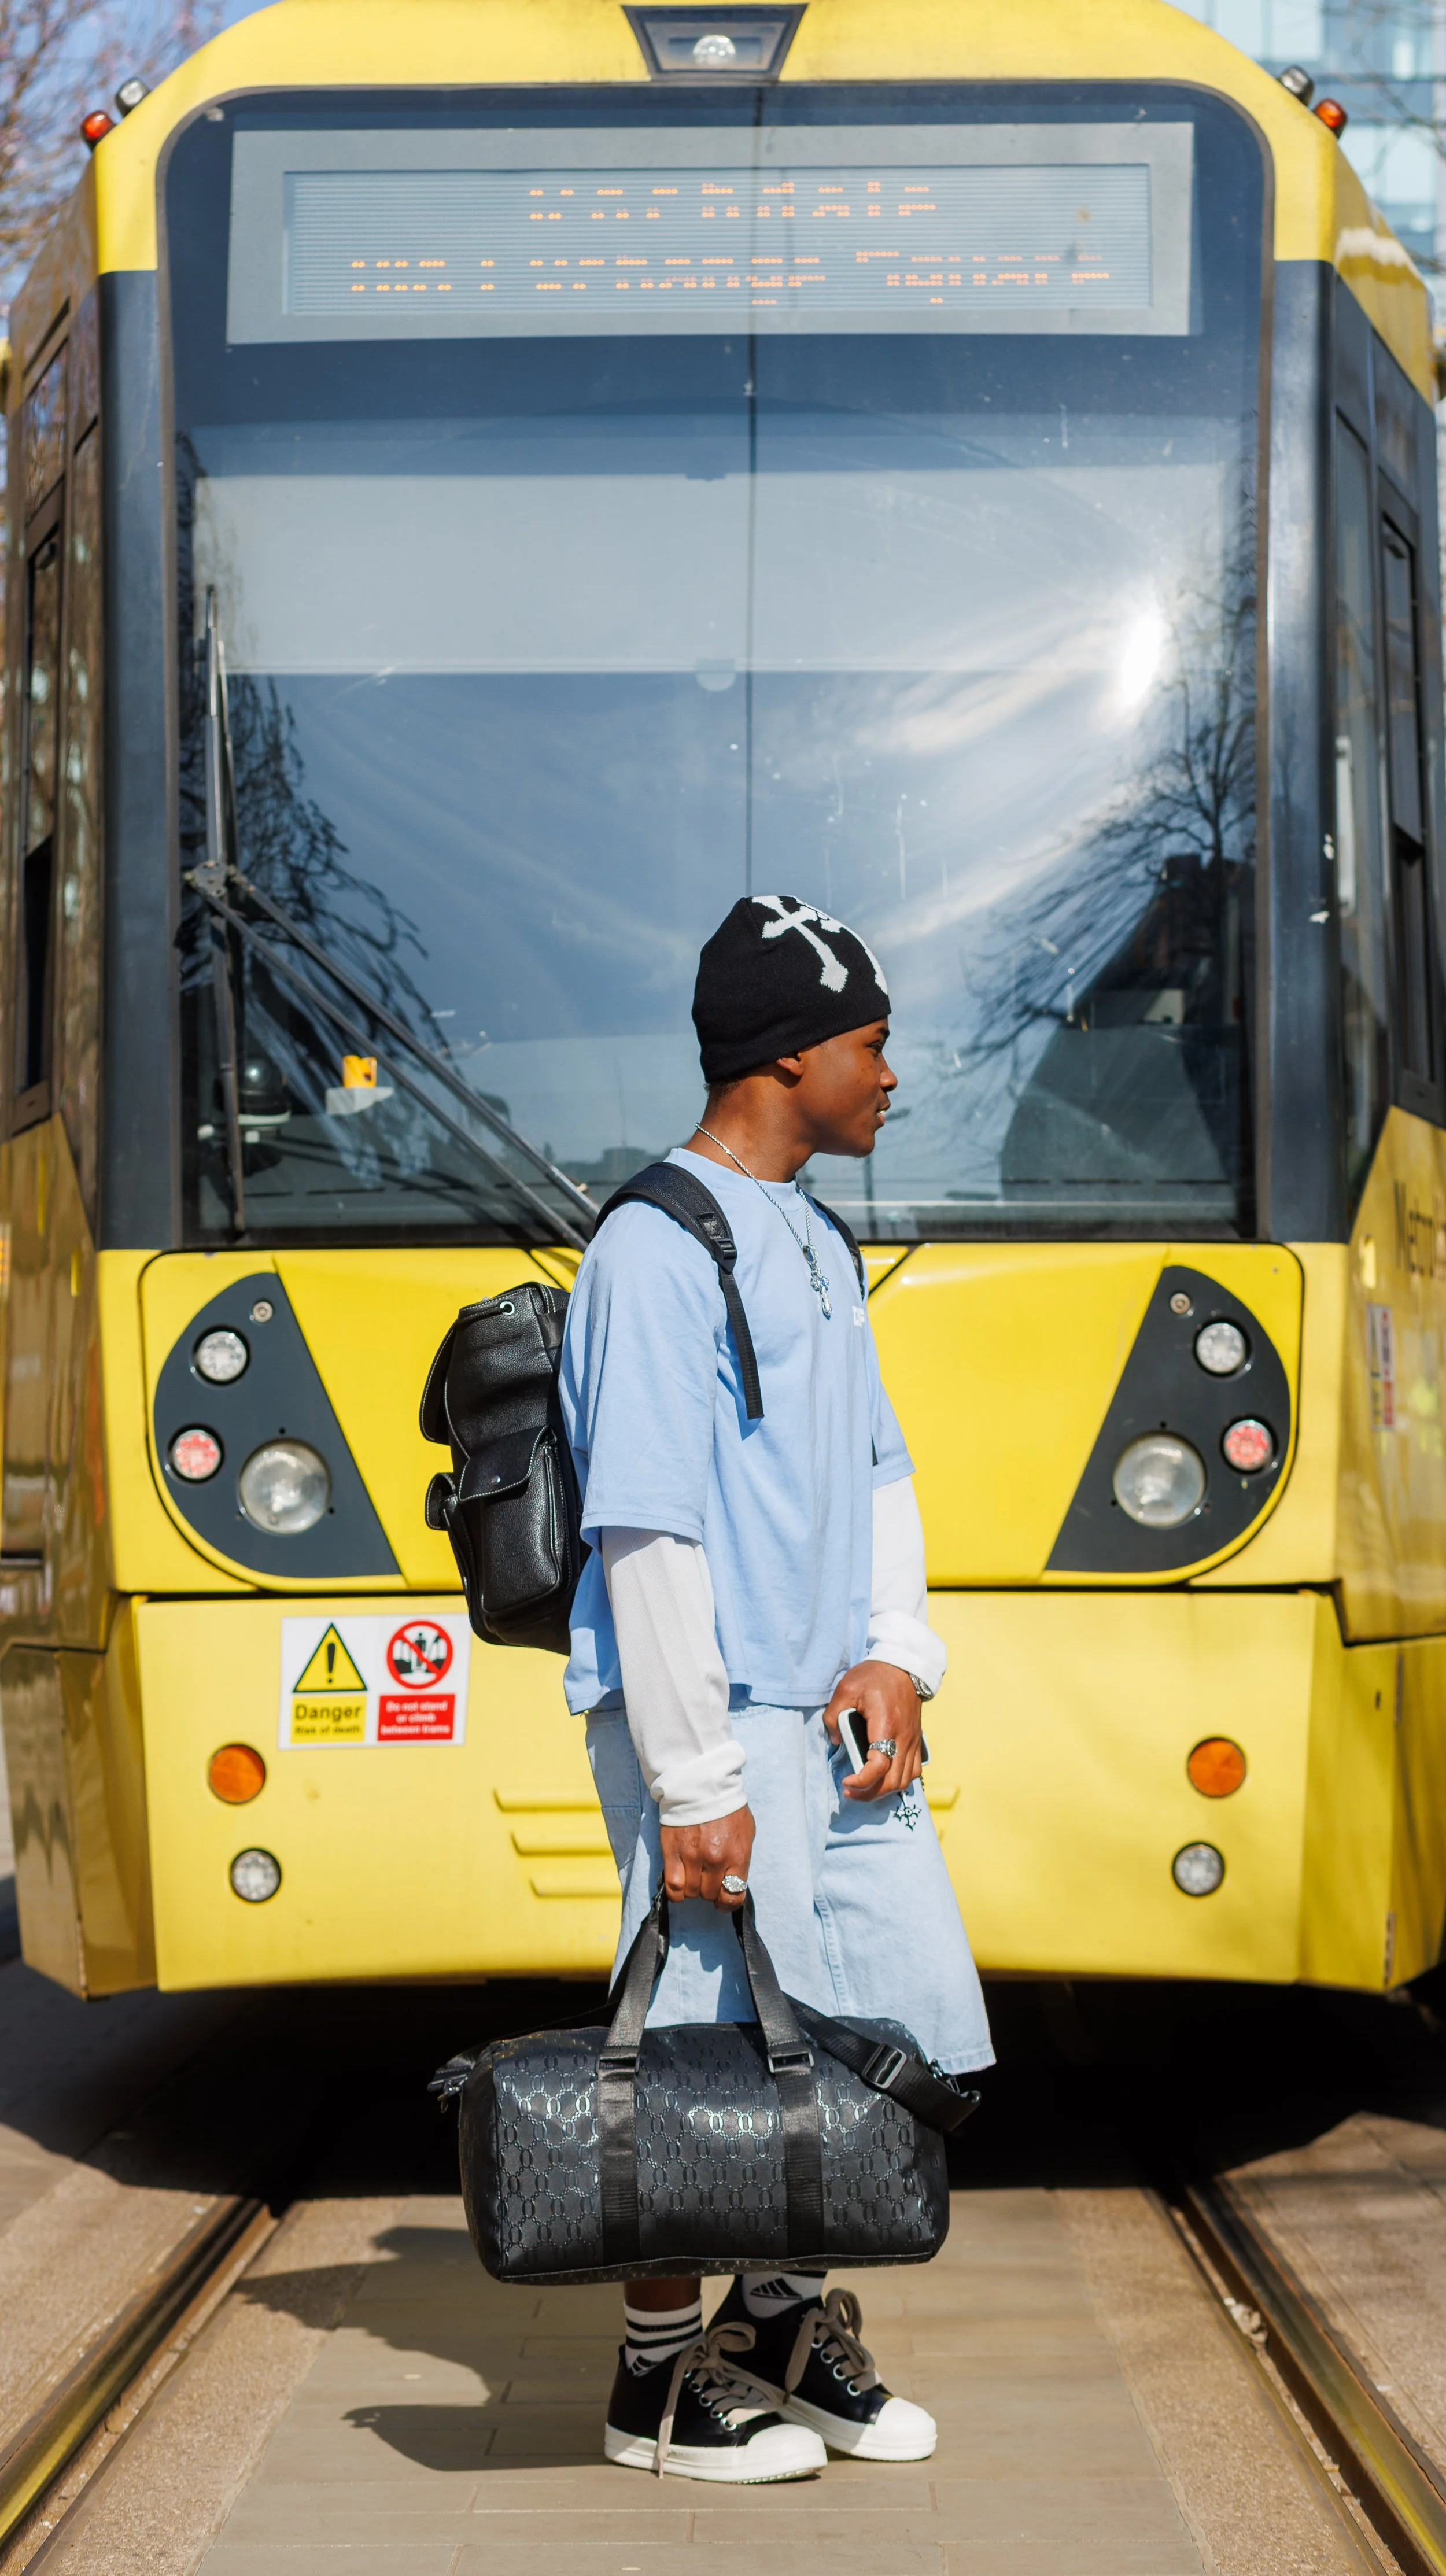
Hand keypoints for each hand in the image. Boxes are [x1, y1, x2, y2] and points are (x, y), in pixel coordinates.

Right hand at [660, 1805, 755, 1909]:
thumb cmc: (727, 1808)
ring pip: (691, 1893)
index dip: (727, 1903)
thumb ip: (741, 1857)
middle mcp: (715, 1860)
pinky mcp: (672, 1853)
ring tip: (693, 1877)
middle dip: (710, 1891)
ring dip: (693, 1889)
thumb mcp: (747, 1831)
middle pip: (710, 1894)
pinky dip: (676, 1892)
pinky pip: (673, 1887)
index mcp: (737, 1855)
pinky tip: (680, 1883)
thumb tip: (734, 1879)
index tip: (723, 1901)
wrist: (700, 1786)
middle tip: (707, 1879)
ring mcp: (692, 1858)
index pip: (734, 1896)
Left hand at [823, 1661, 922, 1801]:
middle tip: (850, 1791)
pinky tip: (883, 1778)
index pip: (879, 1766)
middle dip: (870, 1793)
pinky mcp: (916, 1741)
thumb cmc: (875, 1675)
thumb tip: (834, 1740)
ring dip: (885, 1791)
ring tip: (865, 1788)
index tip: (846, 1782)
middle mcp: (903, 1737)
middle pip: (893, 1781)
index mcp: (885, 1725)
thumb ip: (833, 1716)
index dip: (862, 1781)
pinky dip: (898, 1780)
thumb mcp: (846, 1688)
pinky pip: (913, 1771)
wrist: (905, 1666)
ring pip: (905, 1780)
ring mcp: (912, 1741)